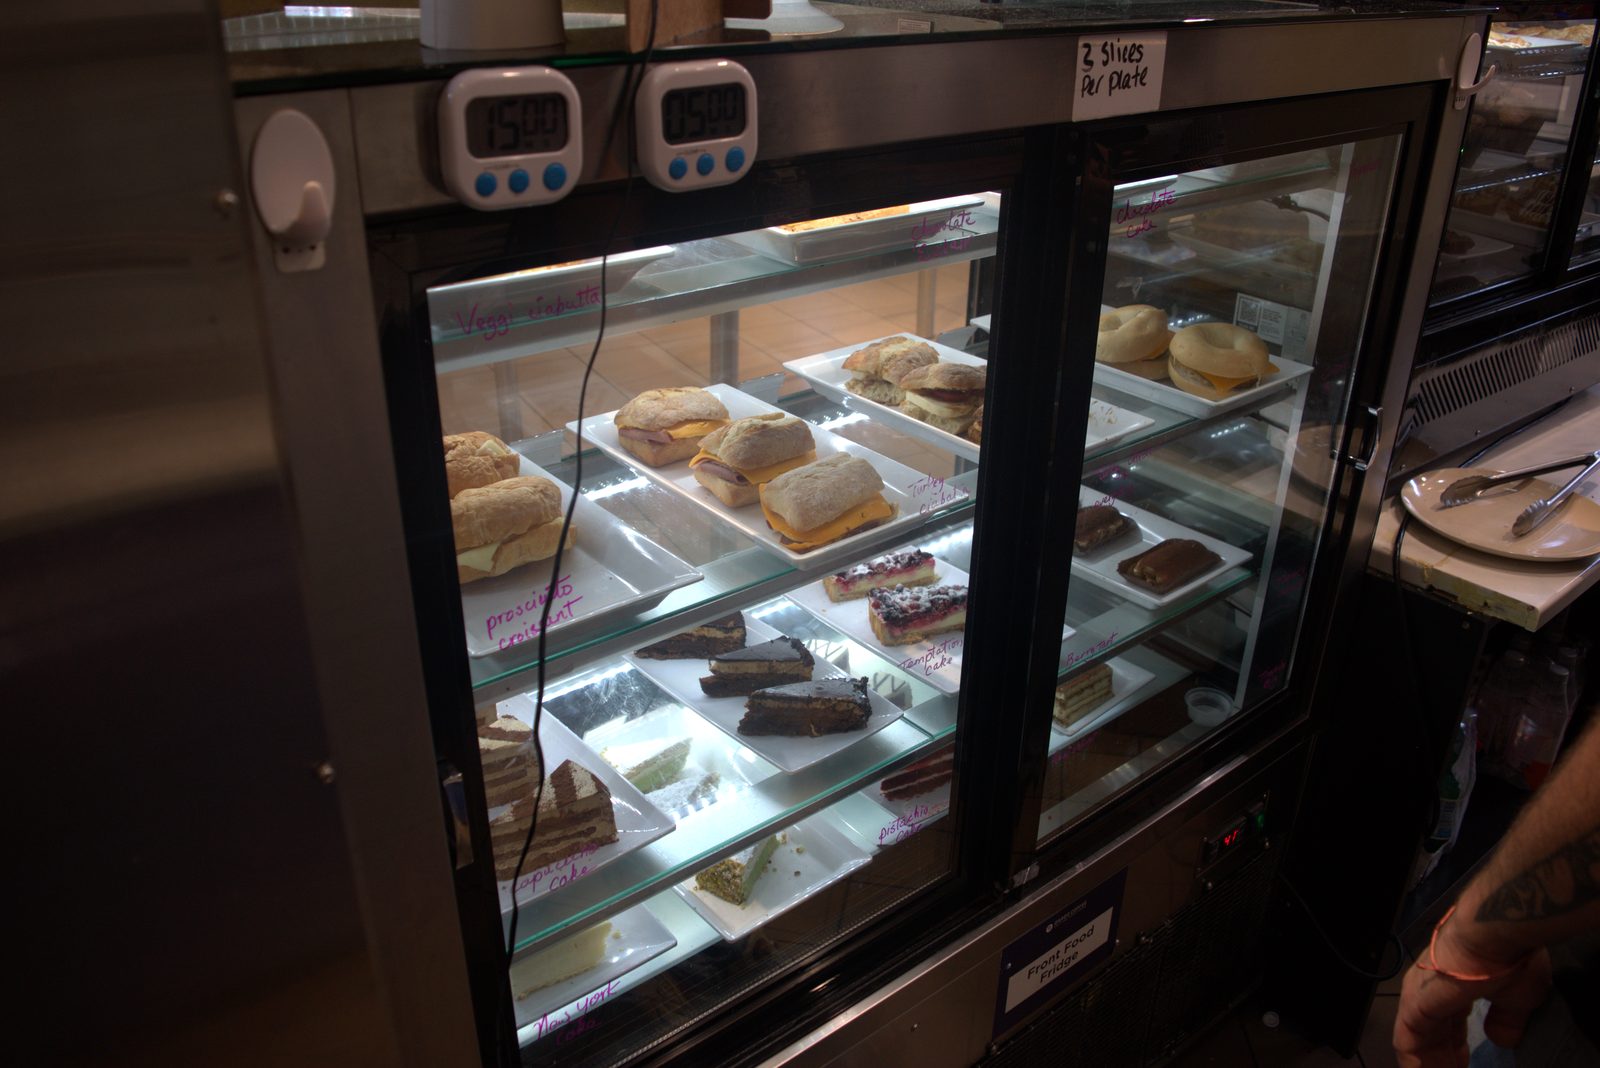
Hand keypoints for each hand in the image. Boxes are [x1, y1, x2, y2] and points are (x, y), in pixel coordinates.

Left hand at [1393, 932, 1550, 1067]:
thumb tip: (1501, 1039)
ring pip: (1417, 1041)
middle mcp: (1431, 989)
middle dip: (1442, 1060)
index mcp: (1454, 985)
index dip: (1456, 1049)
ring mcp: (1419, 996)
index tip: (1466, 1066)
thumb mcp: (1517, 996)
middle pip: (1432, 1035)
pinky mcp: (1414, 1005)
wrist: (1495, 934)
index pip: (1448, 1024)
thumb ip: (1506, 1019)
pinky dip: (1416, 1064)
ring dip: (1429, 1064)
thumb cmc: (1509, 958)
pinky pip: (1408, 1043)